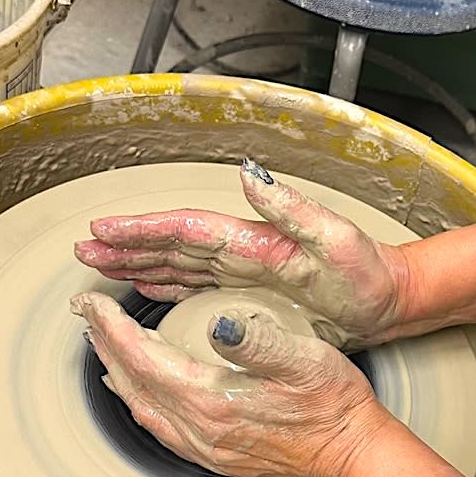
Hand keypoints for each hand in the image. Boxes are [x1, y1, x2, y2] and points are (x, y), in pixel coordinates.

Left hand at [71, 290, 390, 476]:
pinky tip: (134, 388)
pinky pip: (159, 426)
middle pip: (131, 383)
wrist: (352, 455)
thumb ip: (257, 341)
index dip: (112, 327)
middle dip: (103, 344)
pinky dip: (137, 399)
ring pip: (140, 407)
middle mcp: (199, 430)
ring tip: (99, 343)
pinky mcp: (214, 456)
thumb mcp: (304, 359)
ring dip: (115, 371)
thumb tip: (219, 324)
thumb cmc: (334, 404)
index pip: (144, 358)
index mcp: (213, 401)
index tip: (91, 300)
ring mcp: (205, 448)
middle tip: (83, 310)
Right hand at [74, 160, 411, 350]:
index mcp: (256, 239)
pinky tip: (146, 286)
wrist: (392, 300)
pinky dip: (167, 284)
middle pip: (173, 244)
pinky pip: (197, 285)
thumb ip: (292, 209)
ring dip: (138, 262)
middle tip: (83, 247)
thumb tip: (247, 175)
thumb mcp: (335, 239)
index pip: (188, 229)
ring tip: (99, 263)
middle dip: (126, 243)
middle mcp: (245, 249)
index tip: (104, 228)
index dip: (144, 229)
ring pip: (179, 264)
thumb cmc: (369, 274)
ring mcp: (247, 270)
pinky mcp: (253, 292)